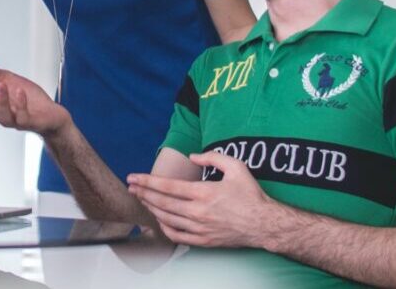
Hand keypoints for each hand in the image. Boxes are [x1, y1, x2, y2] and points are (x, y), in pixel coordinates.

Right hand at [0, 56, 70, 137]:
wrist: (52, 117)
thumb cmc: (31, 101)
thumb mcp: (11, 82)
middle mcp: (4, 115)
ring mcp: (17, 121)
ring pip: (4, 117)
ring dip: (2, 100)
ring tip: (1, 84)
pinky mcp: (31, 123)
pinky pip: (23, 117)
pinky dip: (20, 104)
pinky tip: (20, 92)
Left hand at [126, 151, 276, 247]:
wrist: (265, 225)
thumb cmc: (251, 195)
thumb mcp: (236, 167)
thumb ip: (212, 157)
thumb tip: (193, 156)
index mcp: (204, 192)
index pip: (167, 186)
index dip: (147, 181)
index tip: (133, 177)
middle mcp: (198, 212)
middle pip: (162, 203)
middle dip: (143, 193)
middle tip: (131, 187)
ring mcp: (200, 228)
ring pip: (167, 219)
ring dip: (151, 208)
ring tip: (142, 199)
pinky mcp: (204, 241)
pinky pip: (177, 237)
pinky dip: (164, 228)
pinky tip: (160, 220)